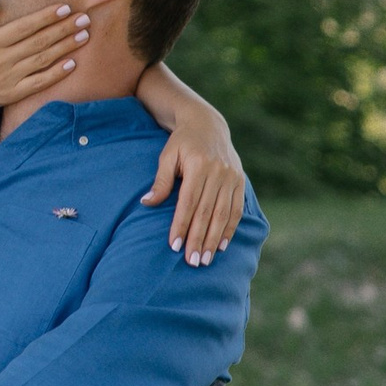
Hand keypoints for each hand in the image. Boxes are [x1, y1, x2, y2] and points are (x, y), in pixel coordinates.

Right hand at [0, 0, 88, 114]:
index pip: (24, 27)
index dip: (45, 17)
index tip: (64, 7)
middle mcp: (2, 60)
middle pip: (39, 41)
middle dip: (63, 28)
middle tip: (84, 18)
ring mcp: (9, 79)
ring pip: (43, 60)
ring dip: (66, 47)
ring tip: (84, 35)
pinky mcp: (12, 94)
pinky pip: (39, 83)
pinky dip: (56, 74)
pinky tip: (72, 64)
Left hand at [145, 111, 246, 263]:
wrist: (207, 124)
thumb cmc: (181, 142)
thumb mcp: (167, 155)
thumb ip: (161, 181)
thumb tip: (146, 203)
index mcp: (199, 165)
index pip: (189, 203)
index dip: (181, 225)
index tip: (174, 246)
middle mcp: (218, 172)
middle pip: (207, 213)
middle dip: (199, 239)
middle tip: (192, 262)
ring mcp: (232, 177)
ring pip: (223, 214)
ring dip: (215, 239)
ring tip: (206, 259)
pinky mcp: (240, 181)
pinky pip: (236, 209)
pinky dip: (230, 229)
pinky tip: (222, 245)